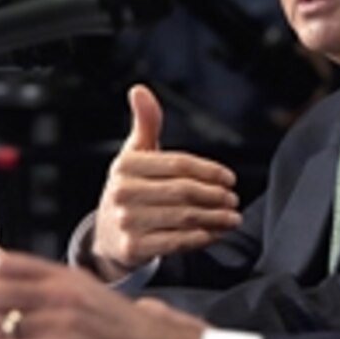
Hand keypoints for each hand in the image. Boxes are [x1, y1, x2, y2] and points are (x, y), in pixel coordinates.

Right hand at [93, 84, 241, 278]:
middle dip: (215, 196)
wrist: (106, 236)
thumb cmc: (131, 189)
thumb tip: (140, 89)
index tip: (230, 178)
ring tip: (233, 217)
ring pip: (184, 218)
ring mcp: (126, 222)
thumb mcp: (135, 154)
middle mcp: (122, 192)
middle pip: (184, 192)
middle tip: (233, 199)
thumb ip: (145, 123)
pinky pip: (176, 243)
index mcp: (126, 165)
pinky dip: (201, 238)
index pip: (179, 164)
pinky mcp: (132, 249)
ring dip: (215, 218)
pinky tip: (215, 234)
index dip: (209, 171)